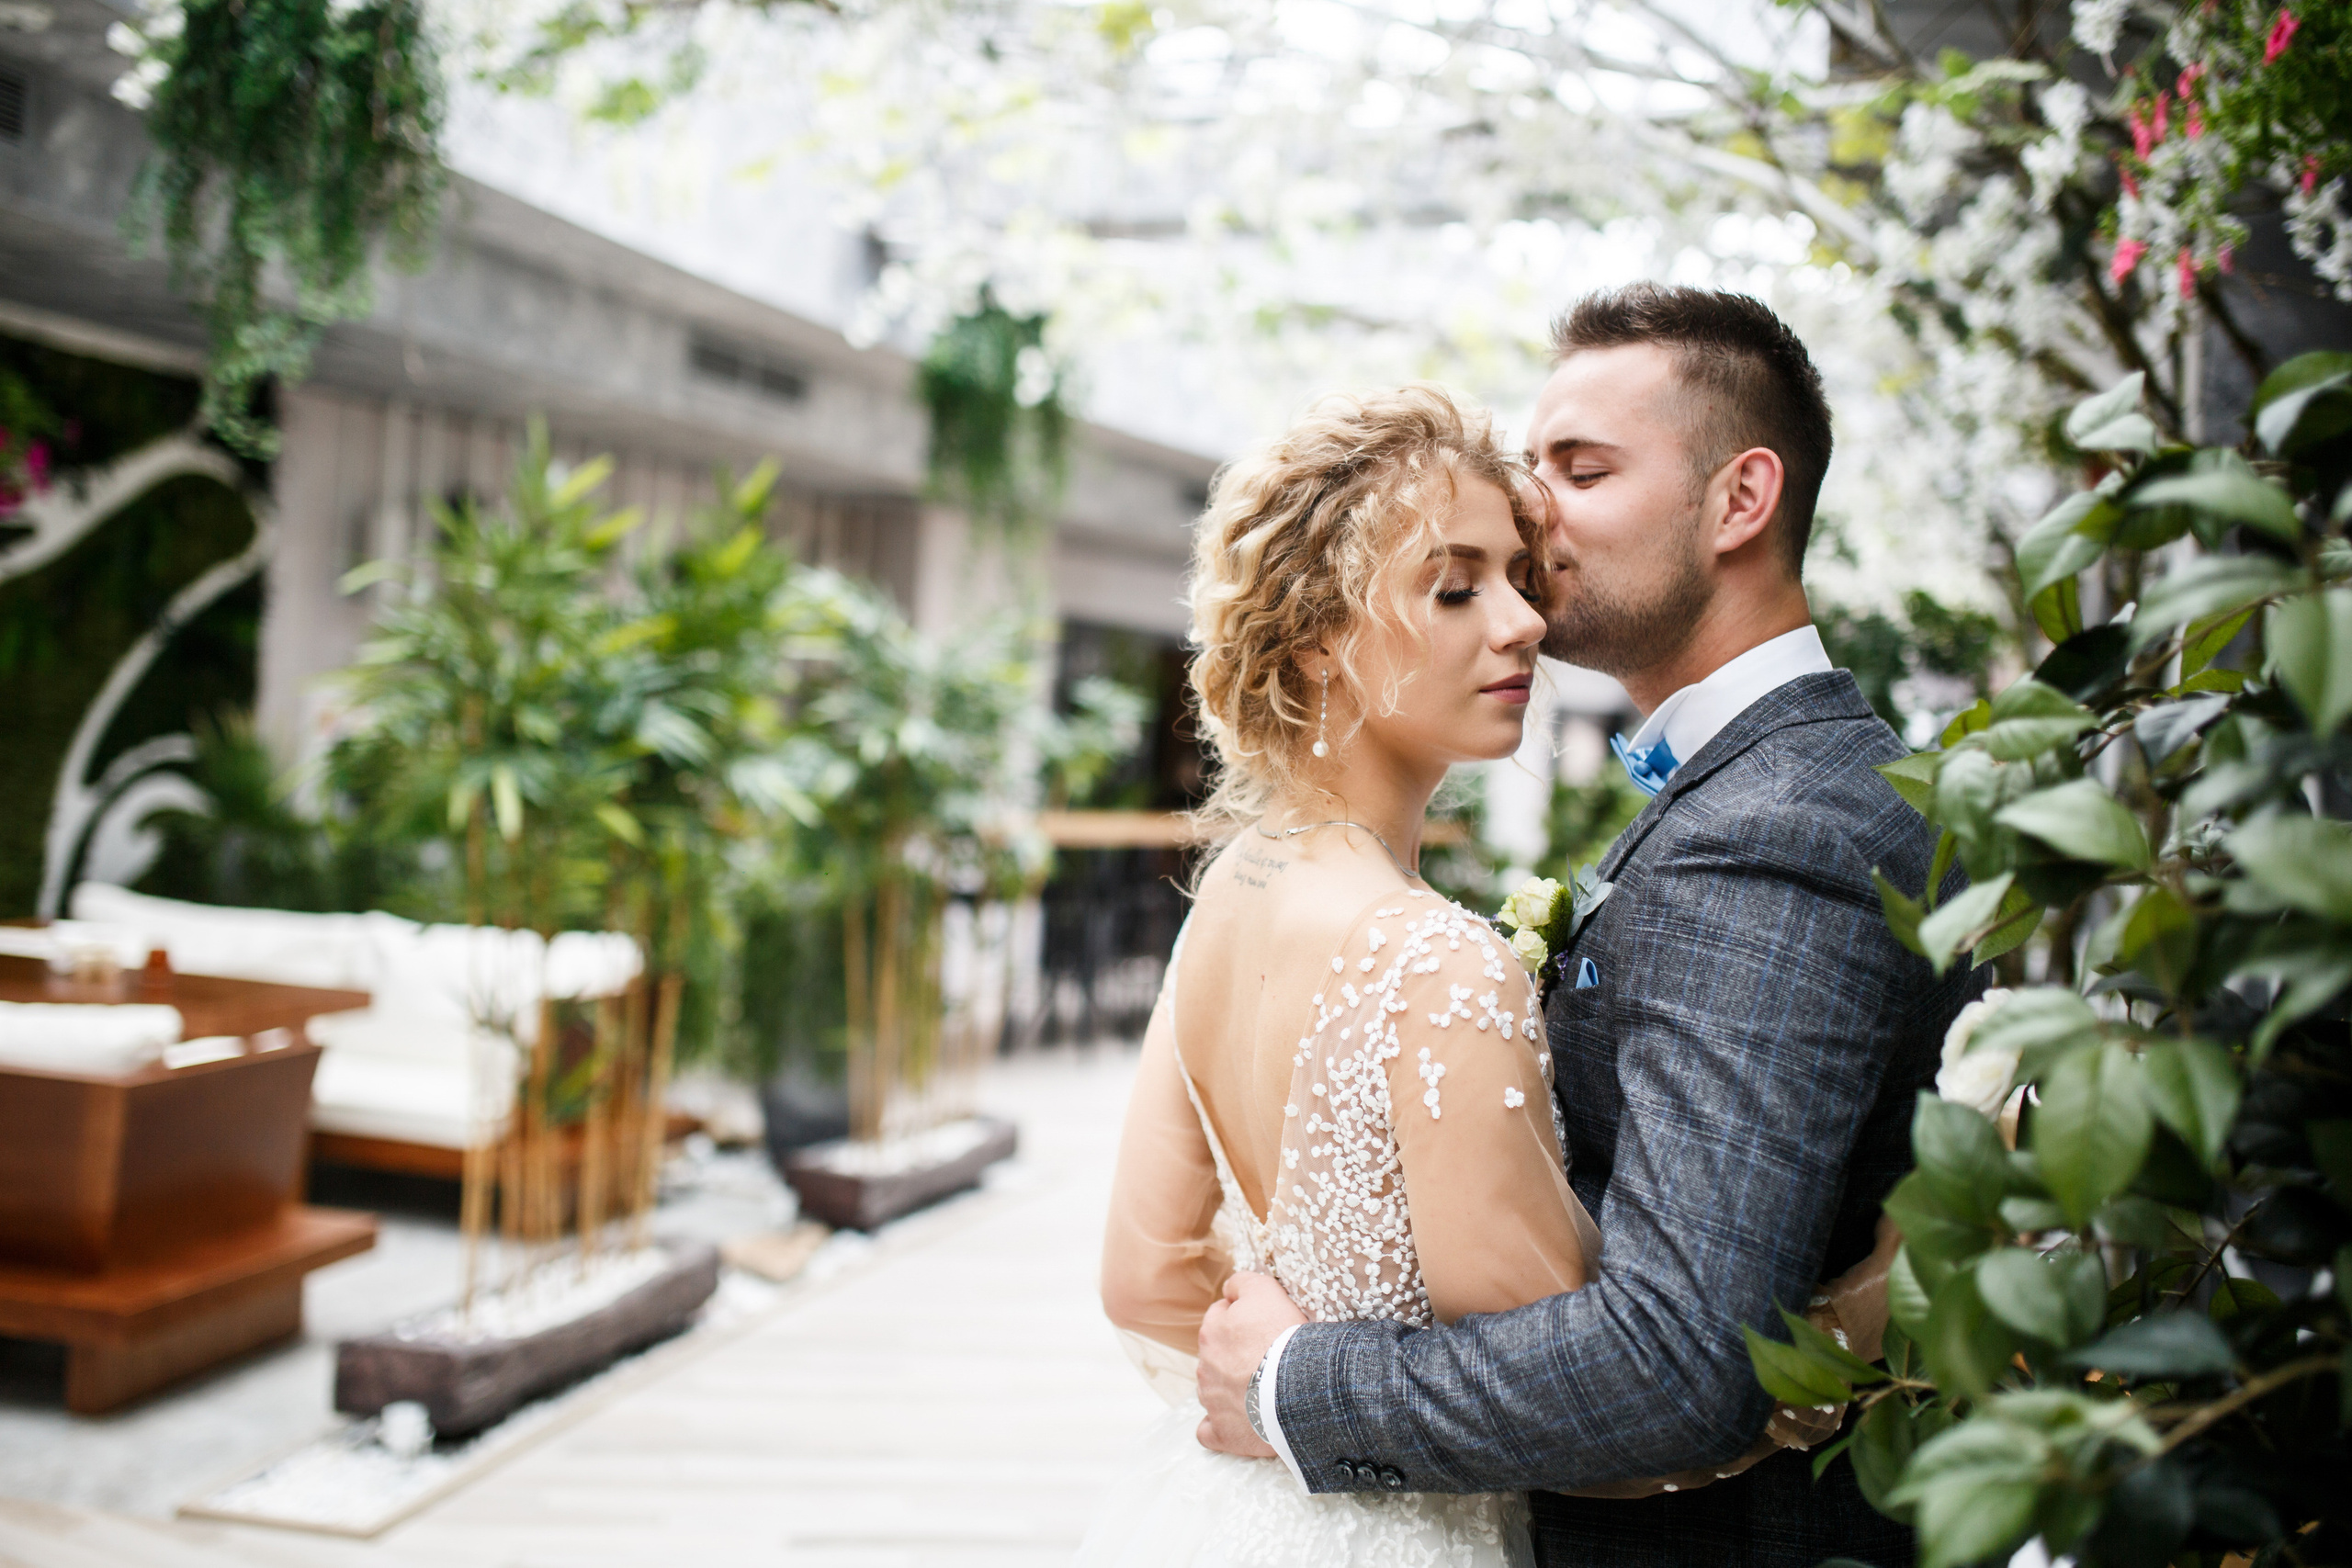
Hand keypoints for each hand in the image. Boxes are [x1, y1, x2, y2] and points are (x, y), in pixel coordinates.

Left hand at [1195, 1271, 1305, 1458]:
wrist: (1297, 1388)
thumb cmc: (1283, 1338)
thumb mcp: (1265, 1291)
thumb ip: (1242, 1283)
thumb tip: (1229, 1289)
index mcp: (1211, 1332)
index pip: (1221, 1316)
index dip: (1244, 1319)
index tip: (1265, 1325)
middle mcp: (1205, 1366)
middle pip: (1217, 1354)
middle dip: (1235, 1354)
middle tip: (1269, 1356)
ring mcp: (1211, 1401)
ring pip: (1213, 1390)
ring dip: (1231, 1388)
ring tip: (1263, 1389)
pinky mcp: (1223, 1433)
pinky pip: (1209, 1431)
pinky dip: (1220, 1426)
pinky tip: (1237, 1422)